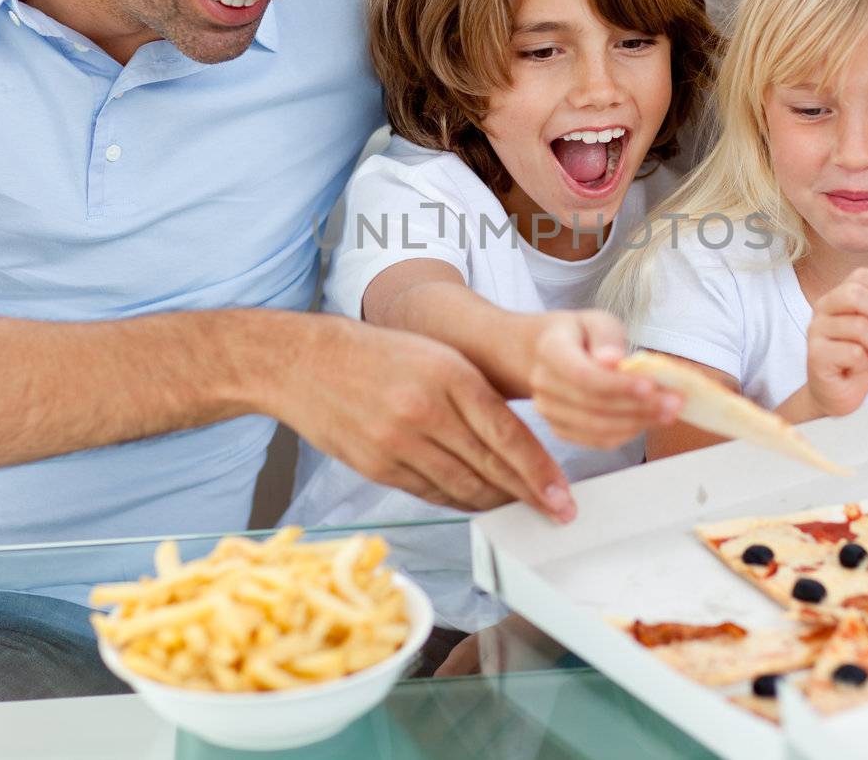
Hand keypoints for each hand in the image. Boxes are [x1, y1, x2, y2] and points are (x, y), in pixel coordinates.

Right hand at [280, 316, 575, 521]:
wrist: (305, 363)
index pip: (508, 434)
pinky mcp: (377, 467)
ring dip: (496, 503)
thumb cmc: (378, 355)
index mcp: (449, 375)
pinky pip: (430, 492)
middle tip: (556, 512)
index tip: (562, 495)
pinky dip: (458, 500)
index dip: (540, 472)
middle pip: (490, 466)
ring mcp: (398, 442)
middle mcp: (425, 410)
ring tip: (520, 509)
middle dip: (529, 495)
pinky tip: (477, 502)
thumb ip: (475, 396)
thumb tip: (517, 443)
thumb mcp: (437, 357)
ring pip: (462, 486)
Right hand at [529, 310, 680, 448]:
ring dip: (638, 423)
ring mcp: (548, 410)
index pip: (582, 374)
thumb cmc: (580, 335)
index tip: (650, 386)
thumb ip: (606, 337)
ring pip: (598, 428)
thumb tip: (613, 360)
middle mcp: (544, 384)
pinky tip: (649, 421)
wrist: (545, 353)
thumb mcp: (596, 320)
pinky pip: (597, 440)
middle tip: (675, 402)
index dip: (617, 385)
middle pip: (594, 405)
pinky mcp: (560, 429)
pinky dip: (627, 433)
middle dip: (639, 406)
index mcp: (550, 350)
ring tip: (670, 412)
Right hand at [806, 268, 867, 418]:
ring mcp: (816, 331)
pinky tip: (853, 368)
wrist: (842, 392)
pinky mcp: (815, 355)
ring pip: (859, 327)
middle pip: (854, 293)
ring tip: (866, 355)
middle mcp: (823, 309)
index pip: (861, 275)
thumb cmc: (862, 357)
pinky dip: (863, 364)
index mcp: (839, 297)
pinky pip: (853, 353)